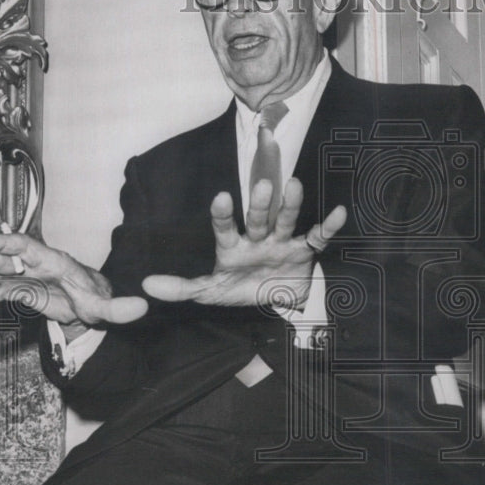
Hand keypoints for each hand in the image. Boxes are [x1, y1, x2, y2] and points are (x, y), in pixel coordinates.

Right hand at [0, 233, 147, 329]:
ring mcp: (22, 277)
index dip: (3, 244)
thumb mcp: (109, 306)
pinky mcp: (16, 291)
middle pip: (0, 254)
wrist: (93, 303)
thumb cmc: (98, 298)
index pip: (25, 247)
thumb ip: (120, 309)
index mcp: (53, 261)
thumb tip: (142, 307)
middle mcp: (33, 264)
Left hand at [142, 178, 346, 308]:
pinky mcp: (304, 251)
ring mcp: (282, 242)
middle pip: (257, 218)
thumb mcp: (209, 291)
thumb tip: (147, 286)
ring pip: (286, 220)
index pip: (225, 228)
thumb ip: (181, 288)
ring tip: (294, 184)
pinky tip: (337, 213)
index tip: (220, 196)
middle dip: (259, 203)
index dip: (222, 214)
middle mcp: (257, 238)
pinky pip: (317, 237)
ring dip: (290, 204)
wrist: (276, 301)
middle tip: (262, 184)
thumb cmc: (239, 287)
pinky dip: (328, 226)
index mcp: (233, 247)